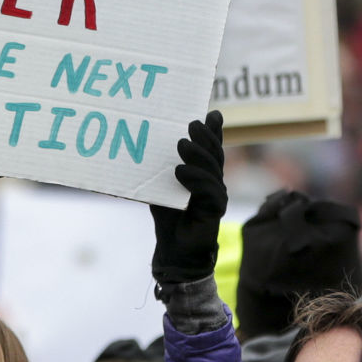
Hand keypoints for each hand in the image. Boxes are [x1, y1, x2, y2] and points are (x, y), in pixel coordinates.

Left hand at [149, 111, 226, 284]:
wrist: (174, 249)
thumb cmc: (168, 215)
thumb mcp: (161, 186)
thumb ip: (160, 168)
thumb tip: (144, 145)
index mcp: (204, 173)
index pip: (211, 148)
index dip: (213, 131)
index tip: (211, 113)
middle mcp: (214, 181)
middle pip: (214, 154)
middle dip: (205, 137)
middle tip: (192, 122)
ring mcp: (216, 195)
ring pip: (212, 169)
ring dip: (198, 154)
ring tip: (181, 143)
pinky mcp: (215, 210)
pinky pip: (210, 191)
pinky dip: (196, 179)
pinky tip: (180, 171)